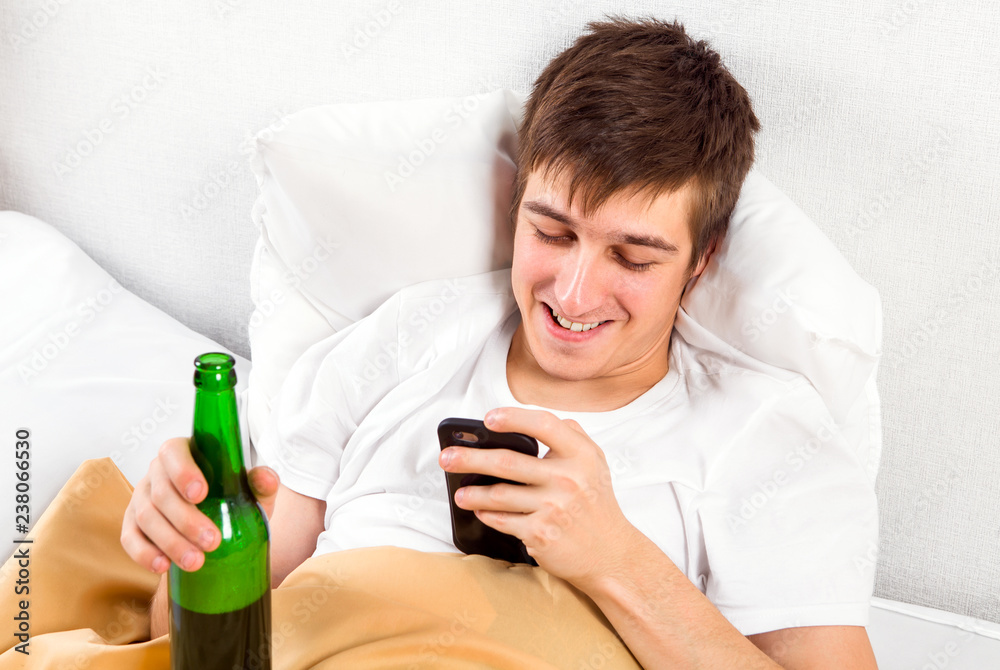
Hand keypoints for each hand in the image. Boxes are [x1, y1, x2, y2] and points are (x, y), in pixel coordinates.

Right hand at [120, 437, 279, 573]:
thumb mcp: (251, 490)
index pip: (174, 453)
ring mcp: (141, 497)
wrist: (219, 524)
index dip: (183, 472)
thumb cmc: (234, 497)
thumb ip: (261, 482)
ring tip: (196, 562)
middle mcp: (157, 472)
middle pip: (161, 492)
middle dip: (186, 520)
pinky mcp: (132, 523)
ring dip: (170, 541)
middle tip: (212, 542)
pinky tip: (163, 566)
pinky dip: (144, 553)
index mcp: (184, 452)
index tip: (201, 494)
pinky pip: (130, 538)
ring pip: (146, 517)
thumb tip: (266, 478)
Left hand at [438, 408, 633, 586]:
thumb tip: (541, 418)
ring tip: (459, 492)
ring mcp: (553, 507)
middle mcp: (568, 478)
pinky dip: (487, 514)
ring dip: (472, 493)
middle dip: (470, 458)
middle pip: (507, 461)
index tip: (489, 419)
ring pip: (499, 494)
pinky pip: (503, 520)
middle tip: (447, 457)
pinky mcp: (541, 533)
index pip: (543, 424)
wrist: (610, 554)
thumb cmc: (598, 507)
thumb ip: (572, 436)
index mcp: (581, 455)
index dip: (513, 418)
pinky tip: (478, 510)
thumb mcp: (596, 464)